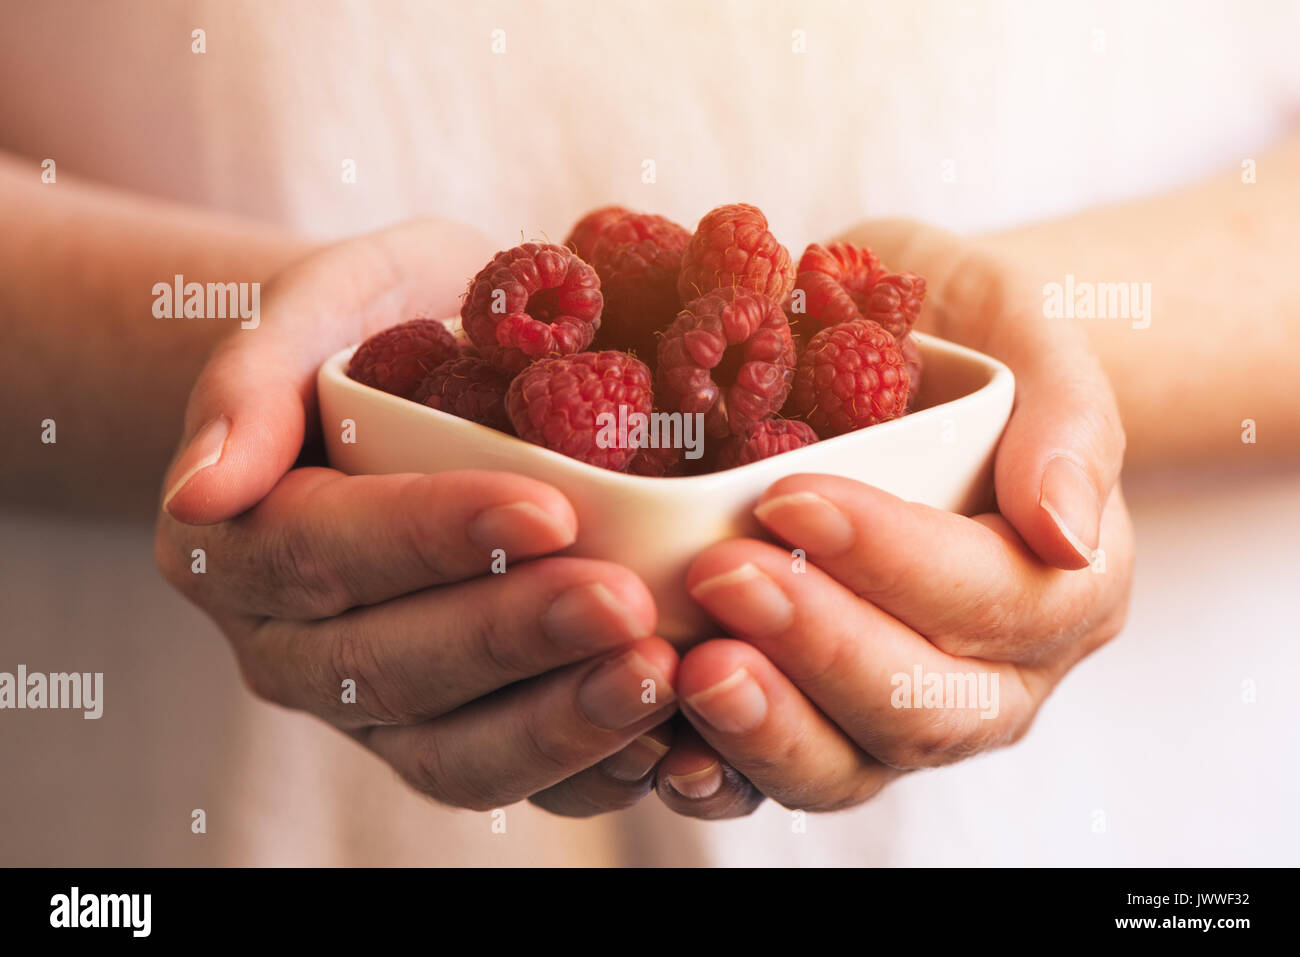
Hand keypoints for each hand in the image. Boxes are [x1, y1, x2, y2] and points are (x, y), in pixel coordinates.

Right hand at [155, 220, 678, 813]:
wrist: (429, 376)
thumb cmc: (385, 323)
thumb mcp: (327, 299)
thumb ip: (254, 375)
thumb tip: (203, 488)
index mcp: (241, 542)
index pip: (325, 549)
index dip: (431, 537)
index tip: (547, 508)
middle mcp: (295, 646)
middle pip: (389, 667)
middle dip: (510, 639)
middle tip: (623, 603)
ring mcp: (373, 710)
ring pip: (450, 753)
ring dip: (557, 723)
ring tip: (658, 673)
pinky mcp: (450, 741)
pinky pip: (512, 782)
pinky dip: (589, 773)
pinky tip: (669, 742)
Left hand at [654, 219, 1133, 817]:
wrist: (903, 356)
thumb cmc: (968, 335)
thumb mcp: (1031, 330)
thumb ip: (1069, 424)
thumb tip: (1067, 533)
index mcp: (1069, 586)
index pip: (995, 598)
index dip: (894, 561)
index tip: (791, 498)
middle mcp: (998, 675)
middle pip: (925, 706)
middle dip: (821, 646)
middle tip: (722, 575)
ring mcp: (905, 713)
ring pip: (851, 763)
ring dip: (768, 727)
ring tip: (690, 667)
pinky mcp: (821, 728)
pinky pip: (776, 778)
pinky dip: (720, 774)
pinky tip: (661, 749)